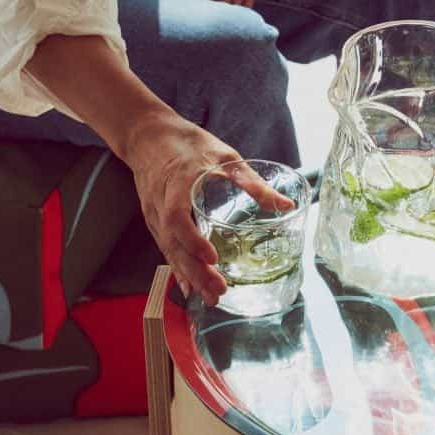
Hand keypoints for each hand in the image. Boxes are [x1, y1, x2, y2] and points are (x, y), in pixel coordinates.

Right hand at [124, 111, 293, 305]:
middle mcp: (161, 205)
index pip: (178, 218)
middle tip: (218, 291)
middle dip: (195, 270)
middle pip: (174, 244)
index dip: (193, 240)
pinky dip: (178, 270)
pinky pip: (165, 250)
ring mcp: (155, 216)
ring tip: (208, 298)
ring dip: (189, 276)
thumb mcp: (225, 156)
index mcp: (177, 186)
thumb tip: (286, 206)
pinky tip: (190, 288)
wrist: (149, 135)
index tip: (212, 257)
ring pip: (169, 251)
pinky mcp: (155, 222)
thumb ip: (253, 183)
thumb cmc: (189, 144)